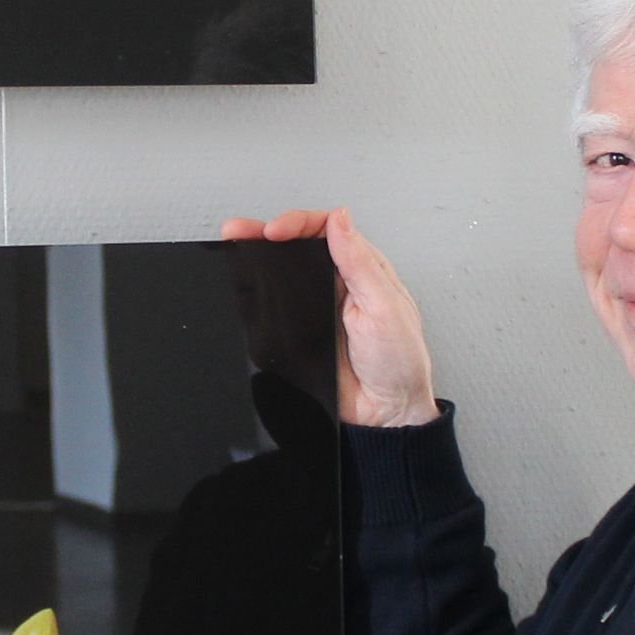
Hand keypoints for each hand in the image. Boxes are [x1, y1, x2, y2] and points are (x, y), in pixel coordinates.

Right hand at [222, 208, 438, 427]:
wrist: (385, 414)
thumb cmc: (400, 363)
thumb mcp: (386, 308)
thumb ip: (361, 264)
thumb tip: (341, 220)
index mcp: (363, 270)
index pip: (327, 230)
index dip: (298, 223)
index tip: (276, 231)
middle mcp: (338, 284)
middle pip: (299, 247)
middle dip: (268, 234)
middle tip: (243, 232)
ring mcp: (318, 307)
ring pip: (283, 275)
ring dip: (258, 260)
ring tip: (234, 247)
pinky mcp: (302, 332)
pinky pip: (276, 309)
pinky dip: (257, 296)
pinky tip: (243, 287)